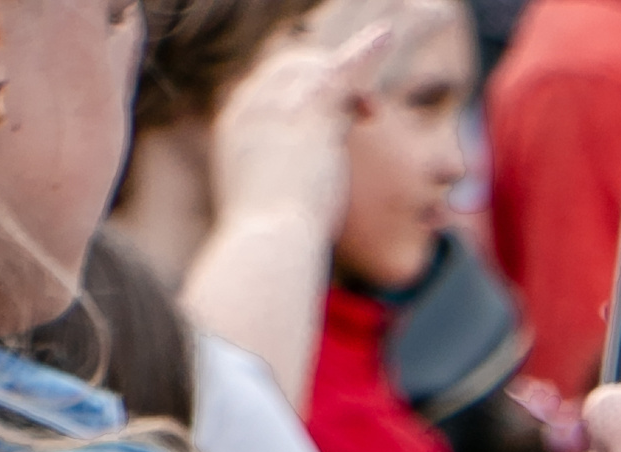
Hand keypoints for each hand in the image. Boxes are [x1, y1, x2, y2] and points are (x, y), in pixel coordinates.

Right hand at [208, 16, 392, 249]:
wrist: (267, 244)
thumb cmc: (266, 246)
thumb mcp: (263, 209)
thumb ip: (273, 189)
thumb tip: (289, 202)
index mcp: (234, 126)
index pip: (268, 88)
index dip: (301, 95)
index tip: (332, 120)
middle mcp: (250, 104)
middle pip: (291, 68)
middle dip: (327, 82)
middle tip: (362, 115)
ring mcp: (279, 102)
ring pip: (319, 68)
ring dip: (350, 76)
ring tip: (371, 108)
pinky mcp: (313, 110)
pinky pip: (344, 71)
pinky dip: (366, 54)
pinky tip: (386, 36)